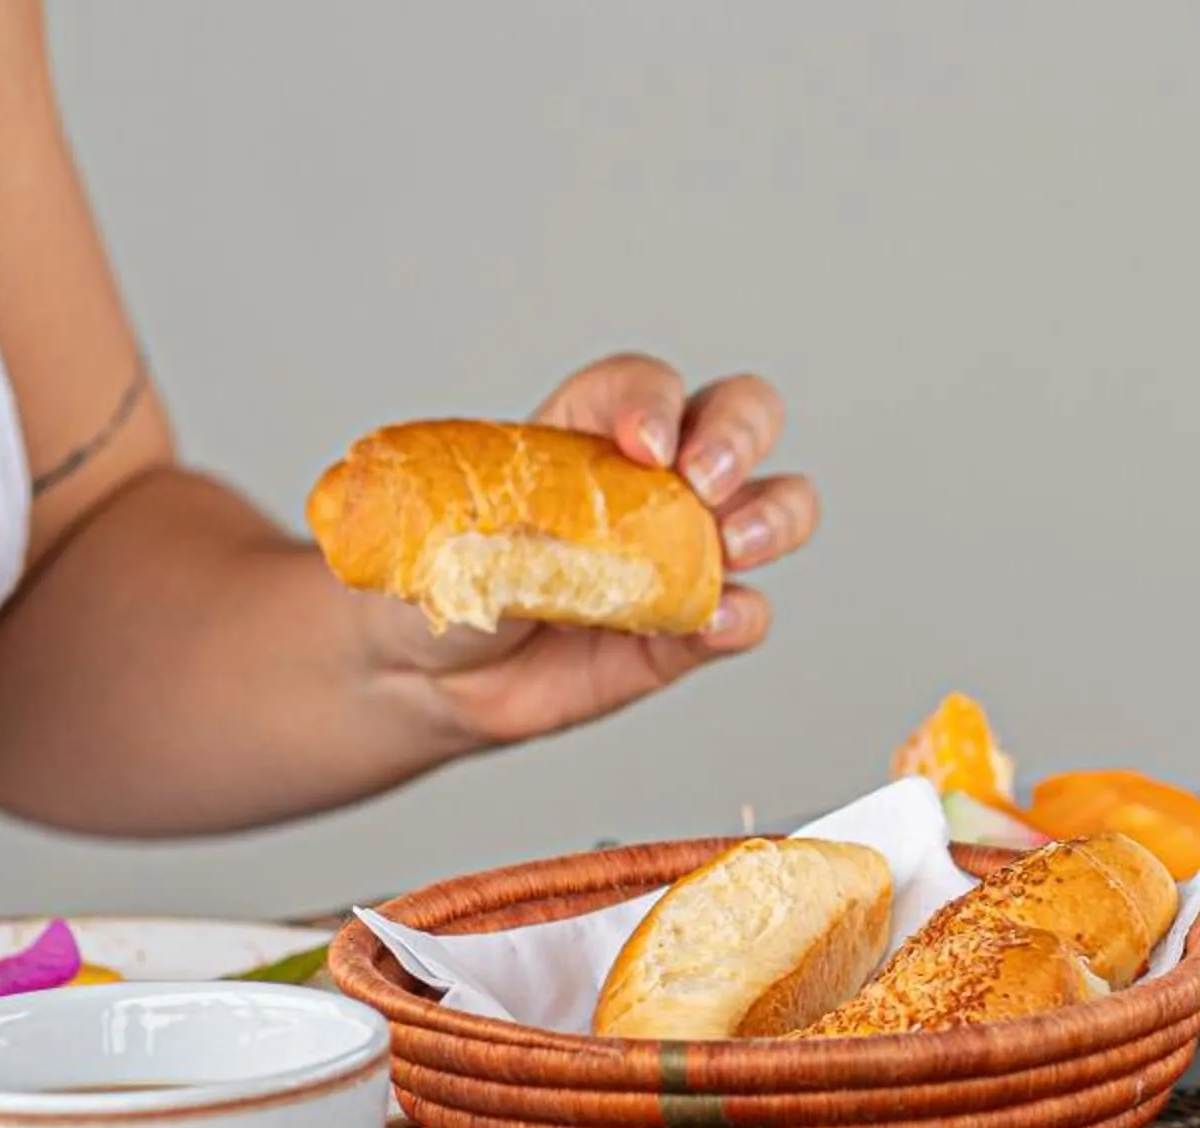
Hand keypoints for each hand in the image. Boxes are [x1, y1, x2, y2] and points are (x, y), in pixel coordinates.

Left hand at [369, 354, 818, 745]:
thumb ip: (520, 525)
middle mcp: (655, 479)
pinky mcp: (690, 630)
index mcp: (589, 429)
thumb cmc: (436, 575)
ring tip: (733, 544)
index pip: (642, 386)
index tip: (641, 444)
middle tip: (704, 481)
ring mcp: (683, 553)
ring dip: (772, 517)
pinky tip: (713, 621)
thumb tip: (574, 539)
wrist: (422, 669)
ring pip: (776, 506)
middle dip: (740, 435)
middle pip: (740, 415)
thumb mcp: (455, 531)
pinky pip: (745, 614)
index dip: (652, 403)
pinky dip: (743, 615)